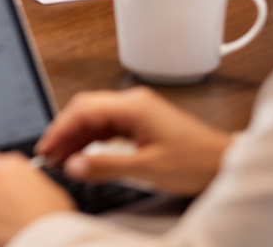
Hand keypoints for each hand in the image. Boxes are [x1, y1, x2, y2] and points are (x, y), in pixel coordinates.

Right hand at [35, 86, 232, 196]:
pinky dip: (91, 140)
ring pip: (94, 118)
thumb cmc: (197, 162)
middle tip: (48, 155)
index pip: (83, 111)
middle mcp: (133, 103)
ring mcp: (138, 112)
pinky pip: (107, 127)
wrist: (226, 164)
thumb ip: (105, 166)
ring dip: (76, 137)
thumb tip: (73, 165)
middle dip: (63, 132)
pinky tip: (83, 154)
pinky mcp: (142, 123)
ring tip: (61, 158)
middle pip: (85, 110)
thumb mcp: (147, 168)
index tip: (46, 149)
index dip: (59, 130)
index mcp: (133, 106)